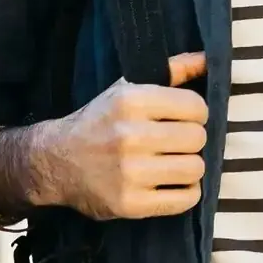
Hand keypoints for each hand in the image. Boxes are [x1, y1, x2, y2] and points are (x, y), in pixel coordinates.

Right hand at [21, 51, 208, 219]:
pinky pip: (184, 199)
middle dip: (192, 140)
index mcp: (131, 102)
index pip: (196, 107)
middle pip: (197, 138)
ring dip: (189, 167)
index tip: (183, 119)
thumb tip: (209, 58)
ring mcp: (129, 173)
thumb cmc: (100, 122)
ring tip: (174, 163)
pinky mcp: (129, 204)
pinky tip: (171, 184)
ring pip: (195, 169)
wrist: (54, 162)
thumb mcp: (127, 89)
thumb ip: (172, 71)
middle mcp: (129, 136)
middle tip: (177, 143)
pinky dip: (185, 193)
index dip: (196, 114)